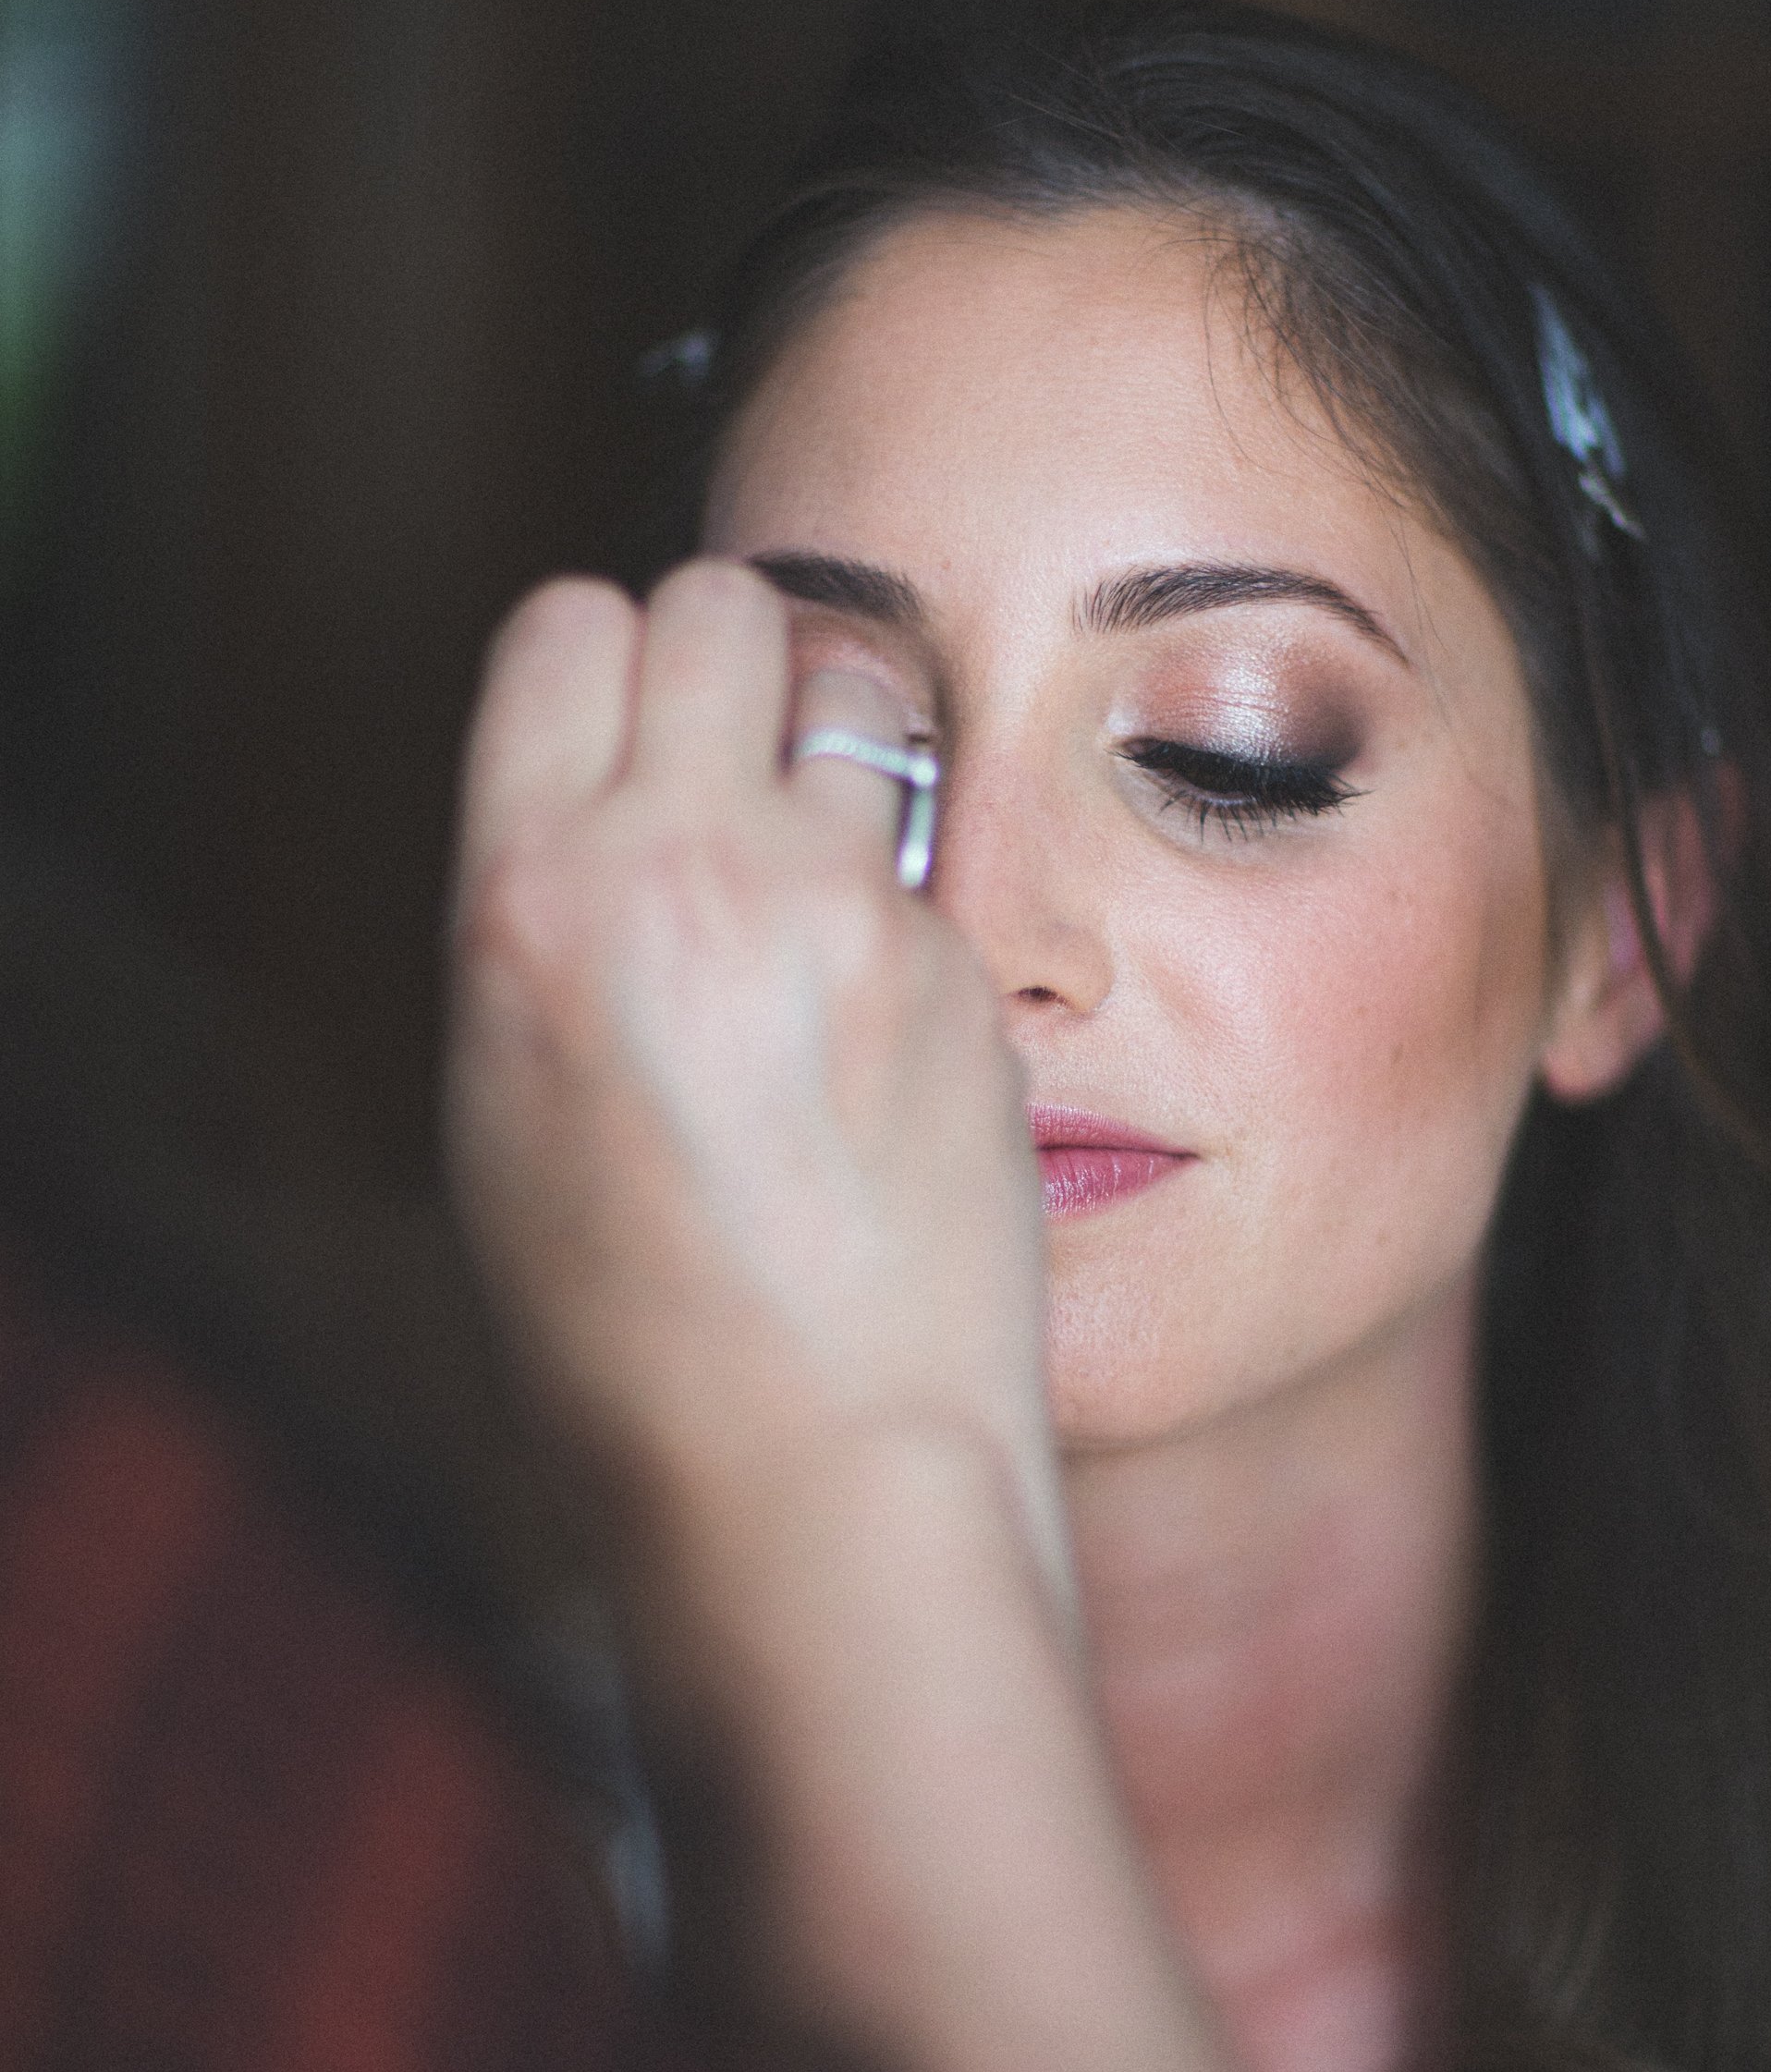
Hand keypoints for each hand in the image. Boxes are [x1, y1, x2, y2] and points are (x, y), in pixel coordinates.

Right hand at [445, 560, 1065, 1591]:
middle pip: (720, 604)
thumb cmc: (623, 1333)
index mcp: (528, 899)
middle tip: (733, 780)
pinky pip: (929, 859)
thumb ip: (553, 918)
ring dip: (834, 754)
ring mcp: (844, 909)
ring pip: (857, 690)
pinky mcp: (963, 967)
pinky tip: (880, 1040)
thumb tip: (610, 803)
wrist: (811, 1467)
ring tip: (817, 891)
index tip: (623, 742)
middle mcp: (684, 868)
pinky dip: (901, 908)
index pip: (565, 622)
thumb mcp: (505, 1108)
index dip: (602, 670)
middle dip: (728, 667)